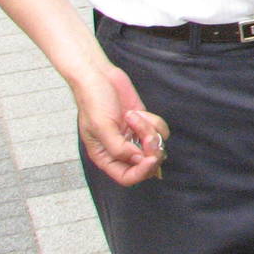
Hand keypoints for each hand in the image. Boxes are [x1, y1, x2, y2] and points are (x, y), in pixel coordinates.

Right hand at [72, 62, 168, 186]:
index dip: (142, 172)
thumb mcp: (101, 127)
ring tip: (133, 115)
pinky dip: (153, 120)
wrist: (99, 76)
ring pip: (156, 145)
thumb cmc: (93, 101)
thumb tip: (138, 160)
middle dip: (151, 149)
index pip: (127, 177)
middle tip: (147, 134)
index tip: (150, 158)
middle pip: (147, 164)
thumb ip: (118, 148)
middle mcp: (120, 150)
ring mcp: (134, 137)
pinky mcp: (144, 124)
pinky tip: (137, 111)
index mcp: (105, 157)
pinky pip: (159, 130)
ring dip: (149, 129)